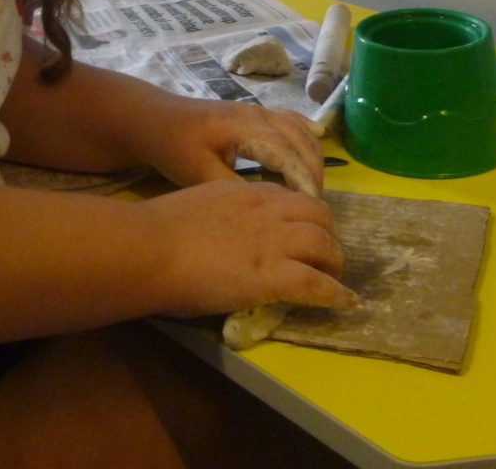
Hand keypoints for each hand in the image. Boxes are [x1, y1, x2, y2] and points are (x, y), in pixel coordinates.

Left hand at [136, 93, 325, 197]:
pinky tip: (312, 152)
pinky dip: (305, 138)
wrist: (155, 119)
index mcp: (244, 127)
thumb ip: (236, 188)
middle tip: (315, 207)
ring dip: (311, 157)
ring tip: (311, 190)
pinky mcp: (255, 112)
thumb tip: (271, 208)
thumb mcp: (200, 174)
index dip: (303, 179)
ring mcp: (258, 110)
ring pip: (300, 130)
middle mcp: (257, 114)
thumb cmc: (174, 147)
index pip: (287, 152)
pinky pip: (291, 121)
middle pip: (300, 140)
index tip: (313, 206)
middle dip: (313, 172)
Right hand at [147, 179, 355, 315]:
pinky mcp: (275, 275)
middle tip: (323, 254)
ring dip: (334, 261)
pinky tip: (345, 304)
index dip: (301, 215)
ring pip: (325, 243)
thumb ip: (218, 216)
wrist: (150, 247)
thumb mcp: (197, 207)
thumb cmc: (158, 231)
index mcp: (245, 193)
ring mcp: (274, 242)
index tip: (300, 232)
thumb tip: (221, 236)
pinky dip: (336, 294)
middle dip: (326, 233)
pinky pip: (317, 283)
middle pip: (317, 213)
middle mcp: (267, 210)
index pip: (289, 197)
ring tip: (334, 278)